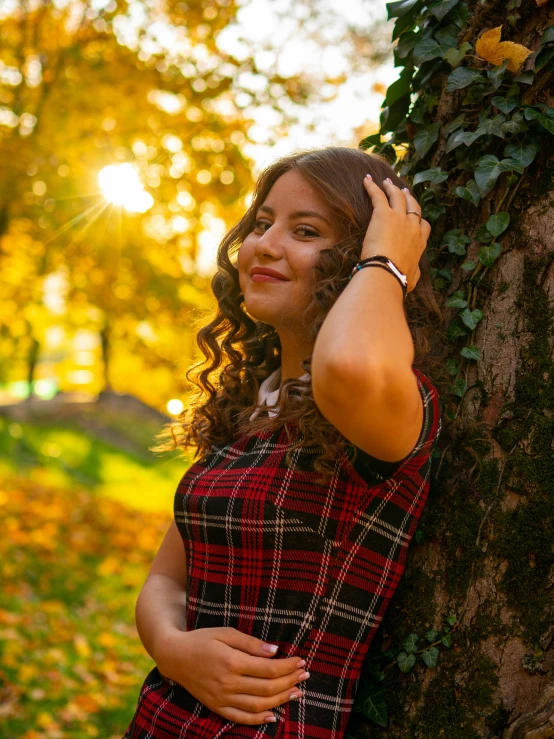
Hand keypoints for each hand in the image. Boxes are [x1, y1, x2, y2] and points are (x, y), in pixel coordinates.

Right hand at [154, 627, 309, 725]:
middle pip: (267, 687)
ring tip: (296, 692)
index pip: (269, 669)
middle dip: (290, 681)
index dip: (288, 666)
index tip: (301, 661)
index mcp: (232, 662)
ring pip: (259, 705)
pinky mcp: (217, 707)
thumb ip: (251, 643)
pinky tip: (274, 714)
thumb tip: (275, 651)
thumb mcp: (226, 633)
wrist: (175, 657)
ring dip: (281, 700)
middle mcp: (228, 683)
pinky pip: (241, 718)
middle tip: (304, 675)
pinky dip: (259, 719)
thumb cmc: (203, 640)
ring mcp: (222, 698)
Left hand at [361, 175, 430, 293]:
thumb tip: (414, 276)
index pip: (423, 226)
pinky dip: (372, 187)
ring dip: (392, 187)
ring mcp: (399, 218)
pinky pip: (378, 195)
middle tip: (403, 190)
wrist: (387, 272)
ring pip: (397, 196)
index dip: (418, 219)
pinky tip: (367, 180)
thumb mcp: (412, 279)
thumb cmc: (398, 279)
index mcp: (420, 243)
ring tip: (386, 181)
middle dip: (408, 197)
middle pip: (413, 206)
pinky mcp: (383, 214)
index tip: (414, 216)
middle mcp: (412, 227)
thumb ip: (414, 273)